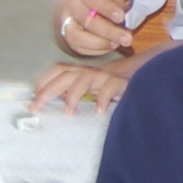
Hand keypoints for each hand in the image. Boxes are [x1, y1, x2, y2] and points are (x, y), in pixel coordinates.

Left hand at [32, 51, 148, 113]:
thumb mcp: (97, 89)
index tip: (32, 100)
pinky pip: (111, 86)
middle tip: (36, 107)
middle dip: (48, 90)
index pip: (59, 71)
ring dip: (73, 93)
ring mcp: (107, 75)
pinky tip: (99, 111)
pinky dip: (103, 97)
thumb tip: (59, 109)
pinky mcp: (123, 82)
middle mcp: (93, 72)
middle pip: (65, 75)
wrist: (150, 71)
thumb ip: (81, 95)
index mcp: (84, 73)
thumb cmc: (120, 87)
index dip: (44, 82)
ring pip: (84, 77)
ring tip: (69, 112)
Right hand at [53, 0, 137, 55]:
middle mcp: (68, 1)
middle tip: (126, 39)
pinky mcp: (66, 35)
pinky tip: (109, 46)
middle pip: (84, 18)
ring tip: (117, 43)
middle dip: (107, 31)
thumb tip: (117, 10)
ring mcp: (65, 19)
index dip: (105, 7)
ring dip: (99, 43)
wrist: (95, 1)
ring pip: (76, 36)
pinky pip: (78, 47)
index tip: (121, 16)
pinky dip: (95, 50)